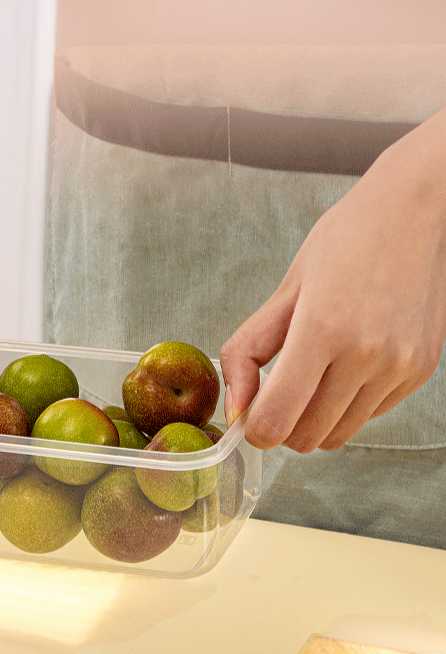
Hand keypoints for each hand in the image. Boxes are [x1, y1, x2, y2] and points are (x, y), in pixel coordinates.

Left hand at [220, 120, 445, 451]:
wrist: (412, 216)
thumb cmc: (342, 244)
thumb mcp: (283, 291)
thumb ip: (247, 352)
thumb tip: (234, 410)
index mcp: (322, 329)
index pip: (276, 420)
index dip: (252, 427)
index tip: (247, 412)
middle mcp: (367, 355)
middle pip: (305, 437)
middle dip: (280, 425)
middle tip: (273, 391)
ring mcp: (399, 367)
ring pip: (338, 435)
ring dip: (313, 419)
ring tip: (309, 374)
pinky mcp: (420, 372)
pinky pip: (369, 416)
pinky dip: (346, 405)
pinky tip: (344, 365)